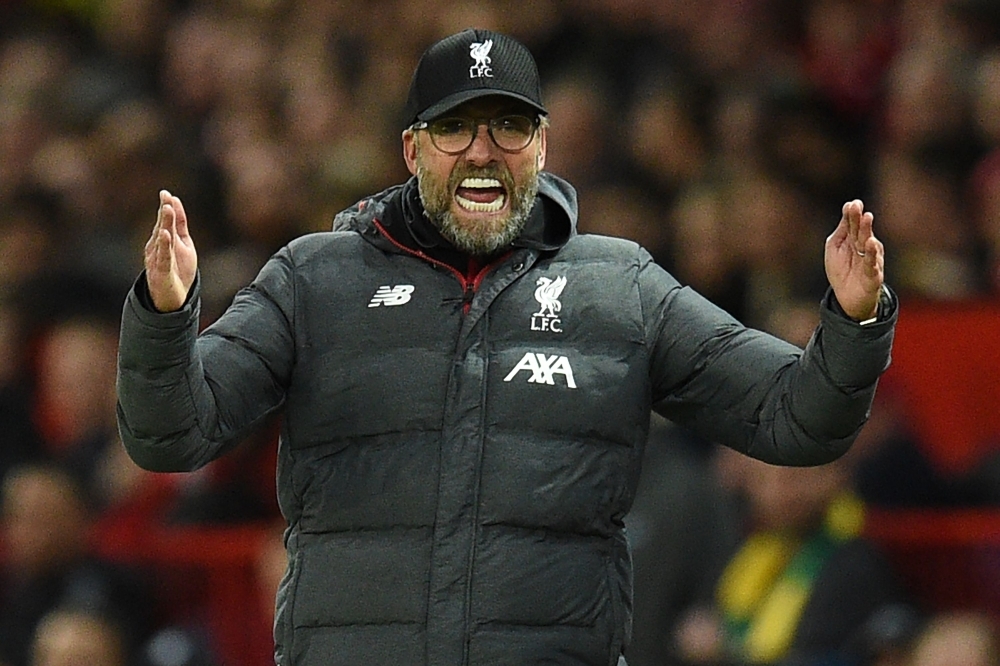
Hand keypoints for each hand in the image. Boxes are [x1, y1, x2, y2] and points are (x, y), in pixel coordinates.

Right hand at [144, 189, 196, 311]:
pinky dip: (164, 245)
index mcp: (163, 240)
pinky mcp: (162, 271)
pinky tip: (165, 234)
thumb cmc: (178, 270)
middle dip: (165, 212)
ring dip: (164, 224)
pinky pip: (163, 257)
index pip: (166, 221)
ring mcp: (158, 259)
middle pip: (162, 227)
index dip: (167, 207)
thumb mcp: (184, 244)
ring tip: (166, 209)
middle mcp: (157, 248)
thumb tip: (176, 204)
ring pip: (162, 239)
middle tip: (166, 197)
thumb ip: (181, 226)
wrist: (172, 298)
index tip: (167, 193)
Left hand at [825, 199, 883, 320]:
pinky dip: (872, 255)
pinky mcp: (873, 276)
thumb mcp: (835, 247)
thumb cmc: (841, 270)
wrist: (847, 298)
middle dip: (859, 220)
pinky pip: (872, 264)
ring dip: (867, 232)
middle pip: (861, 232)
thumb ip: (842, 230)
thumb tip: (847, 208)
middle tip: (858, 208)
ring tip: (867, 218)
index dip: (852, 215)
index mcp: (854, 240)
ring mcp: (871, 261)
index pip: (853, 225)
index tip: (852, 204)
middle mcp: (865, 248)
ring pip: (869, 245)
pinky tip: (870, 244)